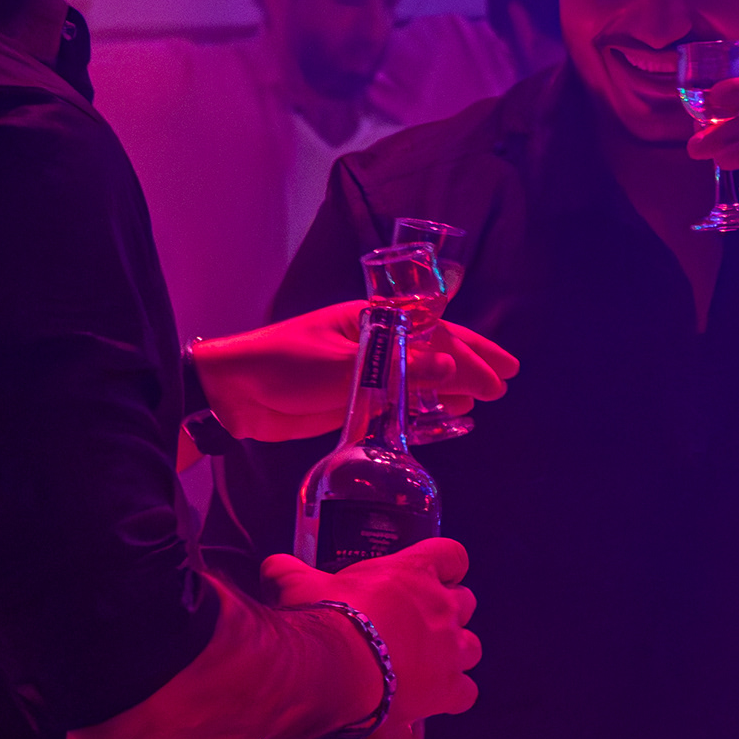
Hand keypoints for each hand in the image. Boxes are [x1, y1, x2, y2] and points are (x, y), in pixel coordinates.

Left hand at [194, 305, 516, 439]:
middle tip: (505, 382)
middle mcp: (373, 343)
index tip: (497, 379)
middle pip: (434, 349)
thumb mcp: (342, 369)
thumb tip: (450, 369)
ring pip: (420, 378)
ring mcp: (364, 372)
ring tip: (482, 401)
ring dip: (452, 387)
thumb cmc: (280, 367)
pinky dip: (425, 409)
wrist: (233, 393)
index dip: (469, 355)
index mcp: (371, 321)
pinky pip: (399, 403)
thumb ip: (397, 373)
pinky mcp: (352, 401)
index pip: (434, 332)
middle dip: (471, 364)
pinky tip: (446, 417)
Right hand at [262, 539, 479, 738]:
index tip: (433, 575)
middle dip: (449, 611)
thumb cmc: (323, 620)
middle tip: (421, 625)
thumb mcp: (299, 585)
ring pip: (472, 647)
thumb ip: (289, 572)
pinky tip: (435, 699)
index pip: (452, 555)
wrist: (334, 670)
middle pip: (468, 601)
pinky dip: (455, 695)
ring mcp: (451, 650)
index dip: (446, 565)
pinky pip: (467, 692)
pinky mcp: (450, 689)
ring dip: (456, 653)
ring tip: (429, 664)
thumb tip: (273, 568)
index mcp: (414, 573)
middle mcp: (442, 608)